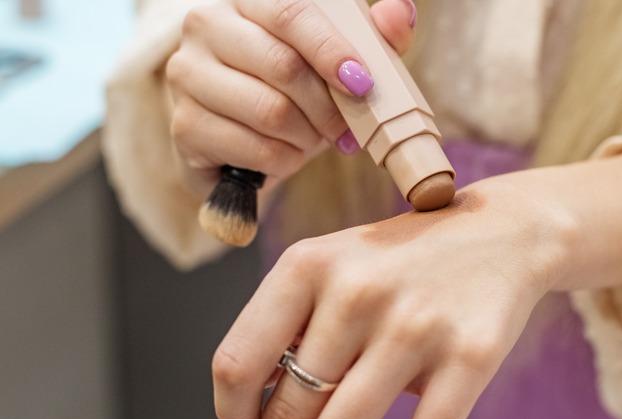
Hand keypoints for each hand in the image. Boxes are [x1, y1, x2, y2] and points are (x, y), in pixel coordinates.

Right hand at [166, 0, 417, 196]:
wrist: (243, 138)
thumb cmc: (296, 90)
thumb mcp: (338, 61)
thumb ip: (373, 36)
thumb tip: (400, 12)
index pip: (291, 13)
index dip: (333, 50)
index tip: (363, 84)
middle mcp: (205, 25)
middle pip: (282, 65)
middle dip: (328, 106)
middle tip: (348, 129)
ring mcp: (186, 75)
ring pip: (270, 111)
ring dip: (308, 137)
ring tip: (314, 140)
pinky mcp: (183, 125)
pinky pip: (253, 148)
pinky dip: (284, 161)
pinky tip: (284, 155)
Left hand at [212, 176, 570, 418]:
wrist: (500, 234)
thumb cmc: (402, 263)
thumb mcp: (335, 267)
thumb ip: (290, 326)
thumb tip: (252, 410)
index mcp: (308, 264)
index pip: (237, 363)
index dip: (233, 414)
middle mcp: (357, 290)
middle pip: (289, 408)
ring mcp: (415, 324)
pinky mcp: (469, 355)